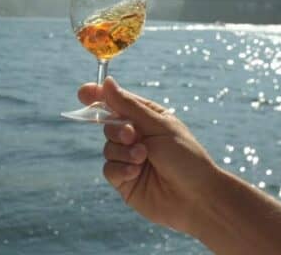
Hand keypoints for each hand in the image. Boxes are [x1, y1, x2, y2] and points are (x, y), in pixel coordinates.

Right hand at [78, 77, 218, 232]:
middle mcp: (137, 137)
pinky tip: (136, 172)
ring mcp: (130, 160)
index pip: (119, 103)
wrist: (197, 198)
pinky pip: (109, 169)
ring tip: (143, 158)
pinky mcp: (125, 181)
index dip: (99, 96)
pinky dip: (121, 169)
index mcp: (148, 118)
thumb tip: (107, 82)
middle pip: (108, 124)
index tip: (83, 92)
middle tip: (132, 135)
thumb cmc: (186, 157)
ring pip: (107, 147)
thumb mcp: (158, 125)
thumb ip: (128, 106)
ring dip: (123, 151)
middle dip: (117, 129)